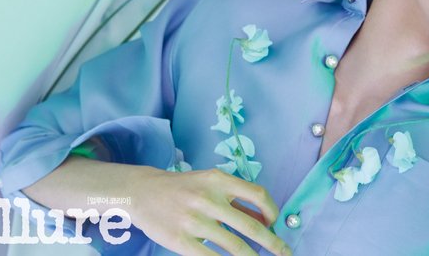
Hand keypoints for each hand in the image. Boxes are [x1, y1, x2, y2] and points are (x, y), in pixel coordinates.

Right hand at [129, 167, 291, 254]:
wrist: (143, 192)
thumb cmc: (183, 189)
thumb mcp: (210, 185)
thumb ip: (236, 202)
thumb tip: (265, 222)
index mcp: (218, 180)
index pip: (257, 194)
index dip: (271, 211)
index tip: (274, 223)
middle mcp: (208, 198)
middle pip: (250, 226)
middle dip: (272, 243)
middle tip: (285, 253)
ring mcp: (194, 220)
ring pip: (234, 246)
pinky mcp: (181, 240)